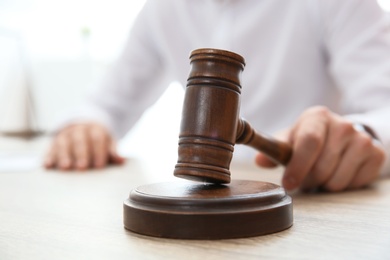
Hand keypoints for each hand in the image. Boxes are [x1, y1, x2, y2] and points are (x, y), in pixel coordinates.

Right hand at [44, 122, 124, 169]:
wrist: (83, 125)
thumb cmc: (97, 138)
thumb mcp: (107, 142)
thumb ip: (113, 151)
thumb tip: (121, 160)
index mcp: (94, 128)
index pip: (97, 138)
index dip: (99, 151)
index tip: (99, 165)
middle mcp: (78, 129)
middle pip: (79, 140)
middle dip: (81, 153)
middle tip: (82, 167)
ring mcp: (65, 134)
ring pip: (63, 142)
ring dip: (63, 155)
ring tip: (66, 167)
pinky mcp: (53, 141)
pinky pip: (49, 147)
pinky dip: (48, 156)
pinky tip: (48, 165)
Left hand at [255, 106, 384, 191]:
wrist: (344, 135)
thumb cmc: (310, 138)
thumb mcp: (291, 139)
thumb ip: (275, 149)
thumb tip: (259, 161)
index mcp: (317, 117)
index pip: (309, 142)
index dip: (297, 166)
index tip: (288, 184)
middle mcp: (343, 124)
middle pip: (322, 167)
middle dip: (308, 180)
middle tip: (305, 178)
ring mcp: (362, 139)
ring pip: (337, 180)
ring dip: (324, 185)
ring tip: (321, 174)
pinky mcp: (376, 154)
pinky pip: (354, 184)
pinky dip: (342, 185)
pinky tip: (338, 173)